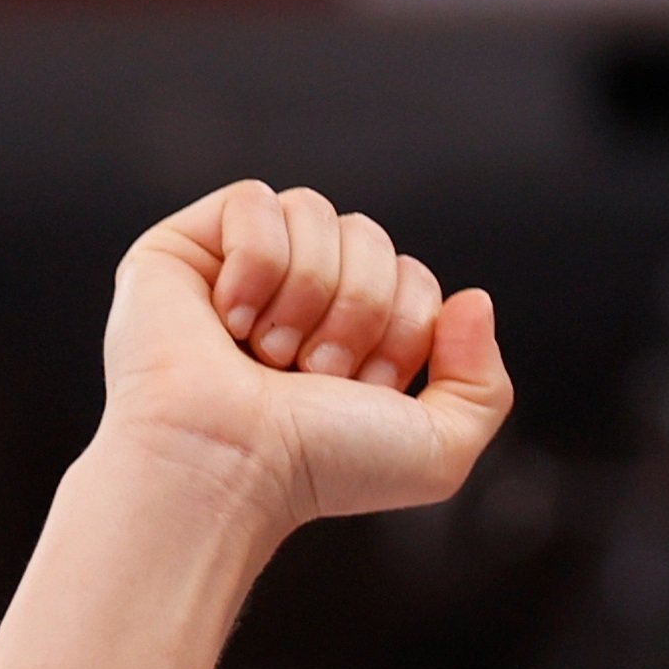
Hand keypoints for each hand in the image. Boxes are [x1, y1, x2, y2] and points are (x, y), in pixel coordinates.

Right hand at [98, 180, 513, 536]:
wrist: (233, 463)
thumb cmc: (321, 465)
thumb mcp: (438, 450)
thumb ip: (484, 384)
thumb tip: (473, 298)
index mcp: (353, 336)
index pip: (412, 276)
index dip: (404, 326)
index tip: (361, 387)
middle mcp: (299, 299)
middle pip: (370, 236)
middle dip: (359, 308)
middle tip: (314, 371)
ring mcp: (240, 270)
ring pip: (315, 212)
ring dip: (309, 293)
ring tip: (271, 354)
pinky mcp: (184, 249)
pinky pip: (254, 202)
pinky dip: (256, 263)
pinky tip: (230, 319)